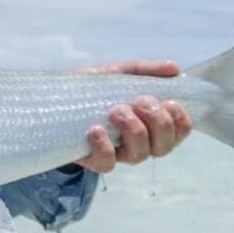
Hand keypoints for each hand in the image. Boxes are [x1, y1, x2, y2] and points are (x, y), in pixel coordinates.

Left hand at [71, 60, 192, 173]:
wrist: (52, 97)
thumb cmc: (91, 87)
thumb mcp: (118, 73)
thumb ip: (144, 70)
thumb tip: (174, 68)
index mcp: (150, 123)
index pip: (180, 132)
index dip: (181, 121)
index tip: (169, 101)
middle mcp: (138, 142)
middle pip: (163, 147)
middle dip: (158, 123)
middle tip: (139, 101)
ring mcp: (116, 153)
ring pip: (139, 156)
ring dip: (133, 130)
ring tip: (116, 110)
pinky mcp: (93, 160)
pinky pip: (107, 164)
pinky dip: (104, 147)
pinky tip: (94, 129)